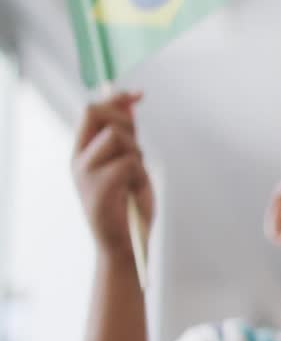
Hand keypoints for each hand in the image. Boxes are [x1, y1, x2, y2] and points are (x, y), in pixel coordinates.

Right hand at [71, 93, 153, 259]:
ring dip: (137, 155)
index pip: (91, 111)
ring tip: (135, 179)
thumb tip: (130, 102)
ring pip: (119, 137)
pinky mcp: (99, 186)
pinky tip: (135, 191)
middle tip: (138, 149)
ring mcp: (85, 172)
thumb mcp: (129, 163)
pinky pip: (130, 162)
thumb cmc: (128, 205)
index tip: (138, 95)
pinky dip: (141, 174)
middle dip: (126, 122)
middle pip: (97, 113)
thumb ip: (126, 135)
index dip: (116, 99)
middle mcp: (78, 159)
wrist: (122, 245)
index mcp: (82, 152)